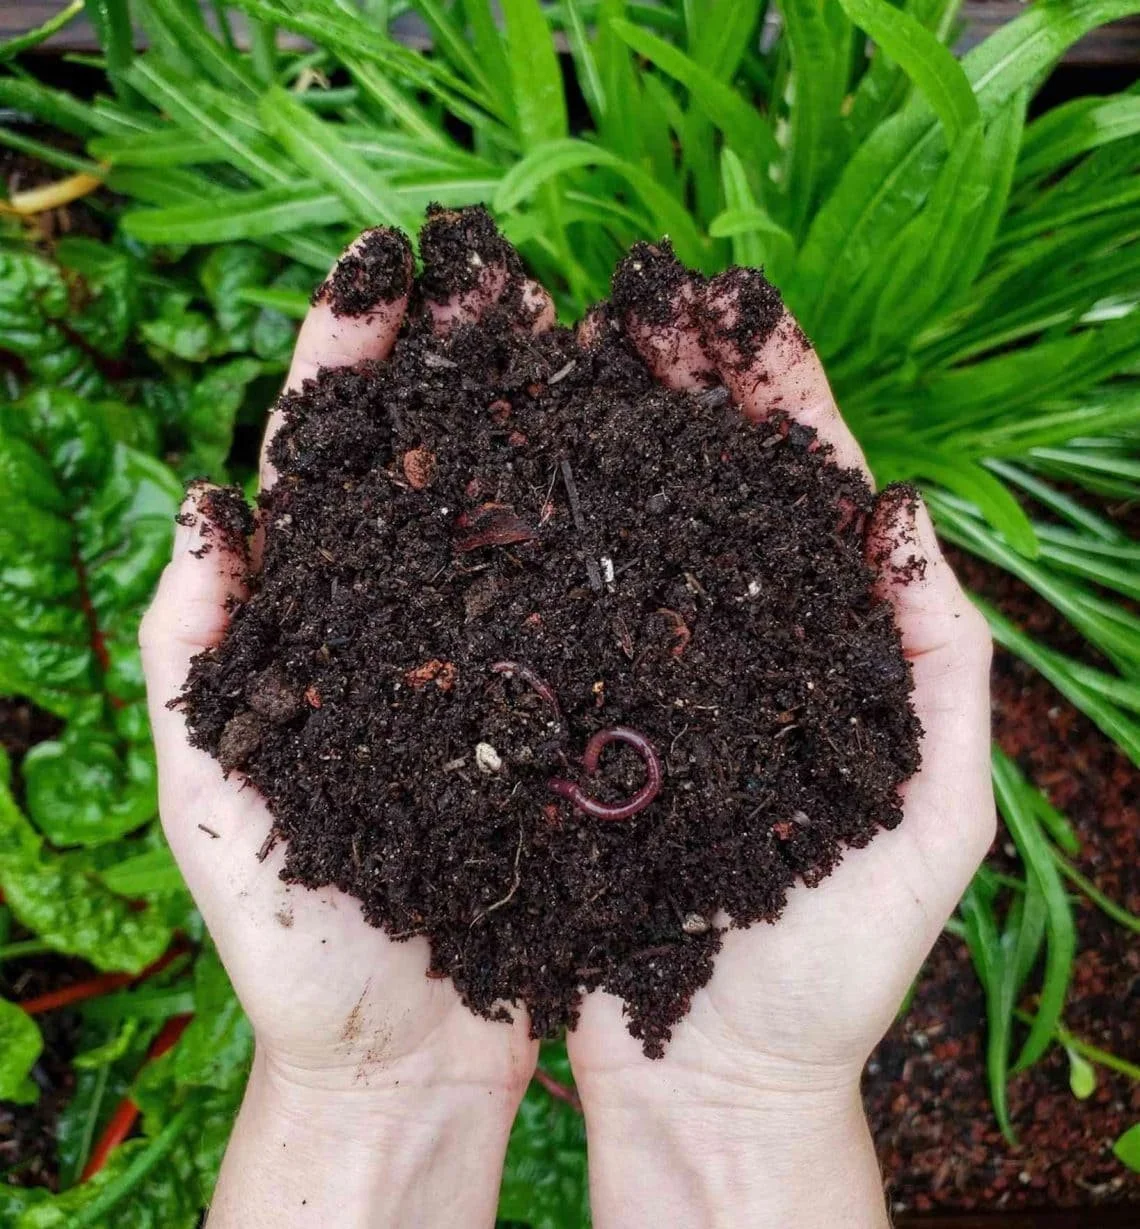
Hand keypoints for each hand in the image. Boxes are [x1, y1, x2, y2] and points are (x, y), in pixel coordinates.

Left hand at [139, 224, 554, 1226]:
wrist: (409, 1054)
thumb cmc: (300, 941)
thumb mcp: (219, 797)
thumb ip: (195, 653)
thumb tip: (203, 501)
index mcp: (320, 620)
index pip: (327, 457)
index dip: (350, 355)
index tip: (384, 268)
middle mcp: (415, 622)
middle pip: (438, 460)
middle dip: (468, 357)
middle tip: (510, 271)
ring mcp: (499, 662)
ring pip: (529, 514)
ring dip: (556, 418)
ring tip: (598, 329)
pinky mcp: (569, 715)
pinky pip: (596, 605)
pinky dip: (622, 528)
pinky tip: (660, 467)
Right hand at [566, 255, 994, 1227]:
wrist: (711, 1081)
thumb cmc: (829, 972)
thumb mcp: (929, 826)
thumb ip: (944, 676)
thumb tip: (912, 519)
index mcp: (825, 655)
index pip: (809, 498)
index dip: (782, 397)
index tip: (742, 307)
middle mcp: (730, 650)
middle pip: (705, 494)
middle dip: (677, 391)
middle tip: (630, 296)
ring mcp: (645, 683)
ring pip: (620, 541)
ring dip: (596, 446)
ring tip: (557, 353)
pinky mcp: (573, 731)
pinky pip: (553, 620)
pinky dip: (532, 549)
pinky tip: (499, 484)